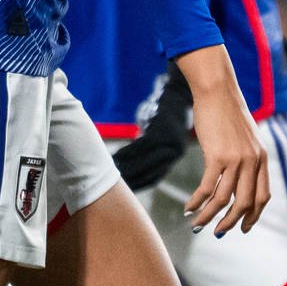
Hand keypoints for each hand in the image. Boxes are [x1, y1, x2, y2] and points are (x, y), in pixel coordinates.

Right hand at [113, 67, 193, 191]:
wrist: (179, 93)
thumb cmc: (167, 115)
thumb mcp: (162, 136)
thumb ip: (151, 152)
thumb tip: (131, 166)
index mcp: (173, 156)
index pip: (153, 177)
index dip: (137, 184)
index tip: (121, 191)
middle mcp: (173, 153)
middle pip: (147, 173)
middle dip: (128, 180)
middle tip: (109, 186)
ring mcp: (167, 143)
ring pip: (142, 162)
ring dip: (124, 169)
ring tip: (107, 173)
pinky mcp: (160, 132)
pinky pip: (140, 148)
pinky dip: (126, 154)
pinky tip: (114, 158)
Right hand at [173, 46, 269, 234]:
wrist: (218, 92)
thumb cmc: (229, 114)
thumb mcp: (246, 138)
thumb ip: (248, 159)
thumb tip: (238, 182)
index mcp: (262, 158)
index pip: (263, 196)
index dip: (253, 216)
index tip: (243, 228)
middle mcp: (253, 161)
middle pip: (245, 203)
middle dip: (231, 222)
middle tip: (218, 233)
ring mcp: (237, 159)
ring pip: (224, 200)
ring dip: (209, 217)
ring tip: (197, 225)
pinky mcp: (217, 156)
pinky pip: (207, 188)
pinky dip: (197, 202)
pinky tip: (188, 207)